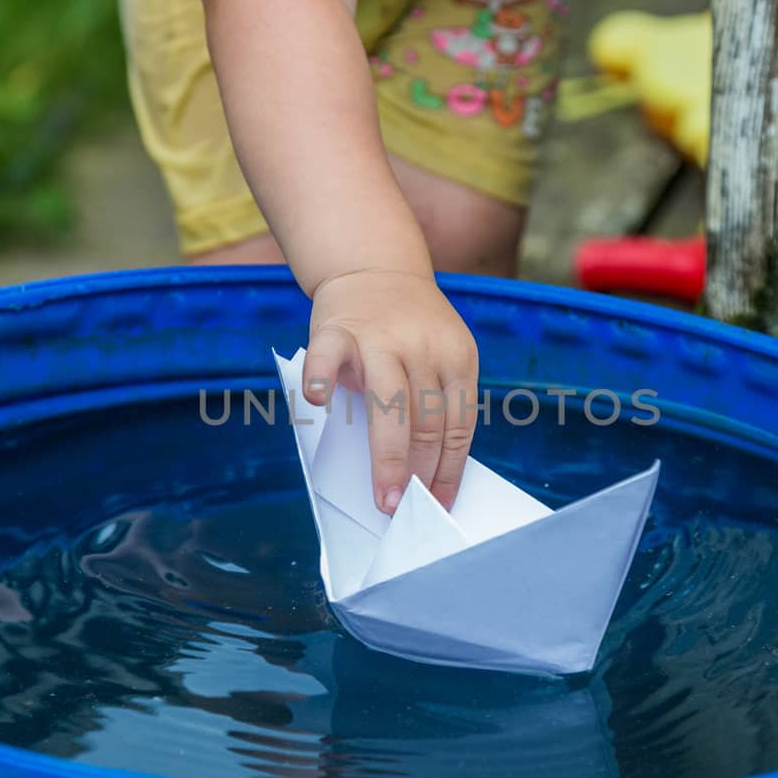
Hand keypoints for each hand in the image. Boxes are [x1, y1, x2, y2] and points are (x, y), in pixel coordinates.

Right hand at [303, 268, 477, 513]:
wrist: (374, 267)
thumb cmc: (408, 330)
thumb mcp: (439, 355)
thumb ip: (435, 401)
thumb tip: (429, 474)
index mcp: (457, 357)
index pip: (460, 425)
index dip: (450, 469)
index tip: (440, 503)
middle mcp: (422, 347)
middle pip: (427, 421)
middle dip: (419, 473)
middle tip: (408, 510)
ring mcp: (379, 337)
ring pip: (388, 405)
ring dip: (388, 457)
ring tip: (385, 496)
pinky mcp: (337, 329)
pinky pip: (327, 358)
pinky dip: (321, 379)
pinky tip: (317, 404)